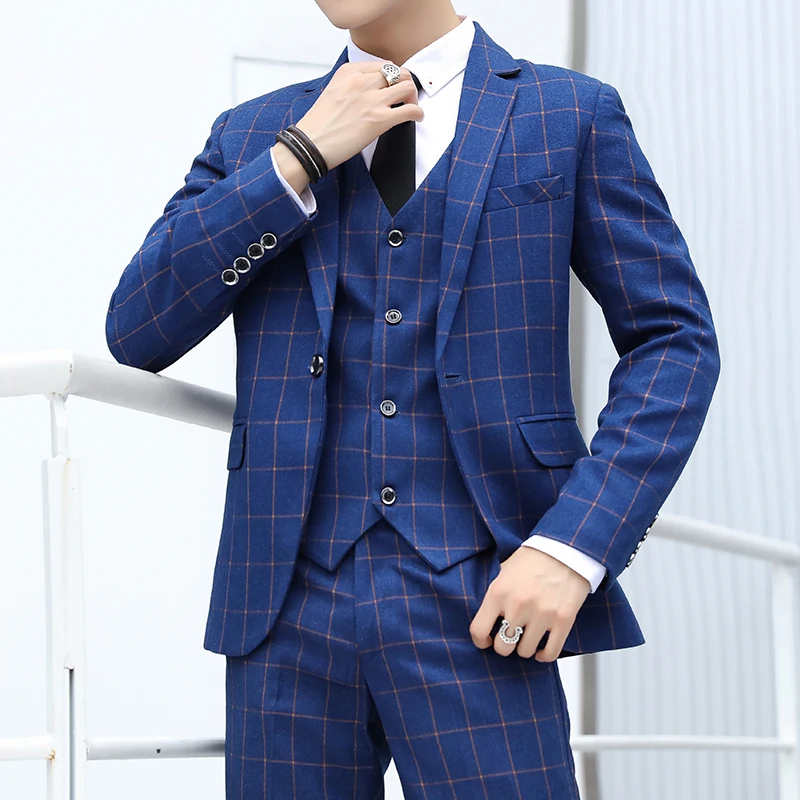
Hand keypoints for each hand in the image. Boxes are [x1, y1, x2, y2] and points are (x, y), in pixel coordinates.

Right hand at [294, 61, 423, 171]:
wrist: (310, 143)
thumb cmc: (319, 125)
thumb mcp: (333, 92)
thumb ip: (352, 87)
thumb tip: (371, 93)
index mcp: (349, 72)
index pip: (382, 65)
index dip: (393, 76)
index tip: (394, 86)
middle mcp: (361, 81)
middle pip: (398, 72)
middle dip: (405, 84)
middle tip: (405, 97)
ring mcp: (371, 99)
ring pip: (407, 86)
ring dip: (414, 97)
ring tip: (411, 107)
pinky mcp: (379, 119)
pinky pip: (410, 110)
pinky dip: (418, 113)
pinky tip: (416, 118)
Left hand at [469, 546, 590, 661]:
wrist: (565, 550)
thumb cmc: (533, 559)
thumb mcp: (504, 571)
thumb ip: (495, 595)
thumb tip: (487, 618)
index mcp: (498, 592)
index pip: (479, 630)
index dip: (480, 641)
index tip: (486, 641)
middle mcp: (518, 606)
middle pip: (503, 647)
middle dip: (504, 646)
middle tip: (510, 639)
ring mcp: (541, 614)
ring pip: (525, 652)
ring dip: (524, 648)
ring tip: (527, 638)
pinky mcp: (563, 621)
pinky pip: (550, 653)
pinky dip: (544, 655)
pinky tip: (540, 649)